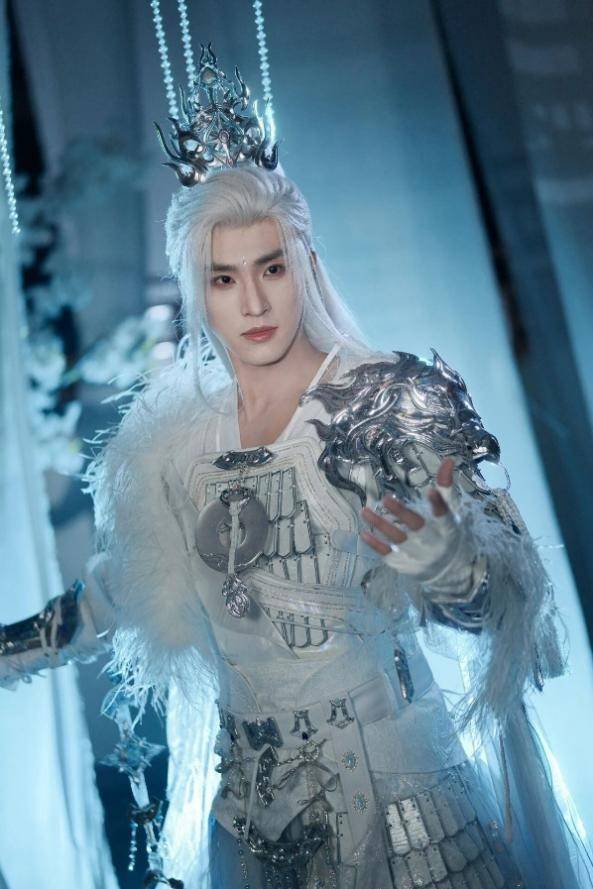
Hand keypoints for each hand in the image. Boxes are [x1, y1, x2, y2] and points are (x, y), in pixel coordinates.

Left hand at [360, 457, 463, 581]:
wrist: (450, 570)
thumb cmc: (448, 533)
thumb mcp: (452, 511)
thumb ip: (446, 487)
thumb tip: (448, 460)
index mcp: (447, 528)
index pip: (444, 516)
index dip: (438, 505)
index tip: (430, 492)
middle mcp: (433, 542)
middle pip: (418, 528)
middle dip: (402, 514)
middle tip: (386, 499)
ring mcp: (418, 556)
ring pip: (398, 539)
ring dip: (381, 525)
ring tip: (365, 511)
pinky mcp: (405, 565)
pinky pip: (388, 555)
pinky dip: (376, 545)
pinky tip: (364, 533)